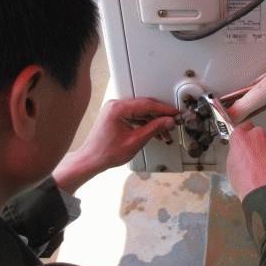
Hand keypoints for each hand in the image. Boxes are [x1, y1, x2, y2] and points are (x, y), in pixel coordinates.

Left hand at [53, 98, 177, 193]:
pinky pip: (134, 115)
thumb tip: (167, 121)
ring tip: (164, 131)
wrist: (90, 161)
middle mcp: (115, 105)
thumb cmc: (105, 153)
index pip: (147, 104)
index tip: (174, 113)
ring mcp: (115, 109)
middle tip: (173, 121)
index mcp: (118, 108)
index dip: (163, 109)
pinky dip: (145, 122)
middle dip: (160, 115)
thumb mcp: (135, 141)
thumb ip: (153, 129)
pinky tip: (153, 131)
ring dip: (153, 121)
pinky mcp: (116, 115)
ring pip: (141, 111)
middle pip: (145, 106)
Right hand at [226, 123, 265, 200]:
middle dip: (257, 143)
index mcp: (241, 138)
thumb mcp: (231, 168)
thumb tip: (239, 153)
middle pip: (257, 134)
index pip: (241, 128)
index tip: (245, 142)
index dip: (244, 136)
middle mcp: (257, 135)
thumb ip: (236, 153)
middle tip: (256, 158)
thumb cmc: (248, 184)